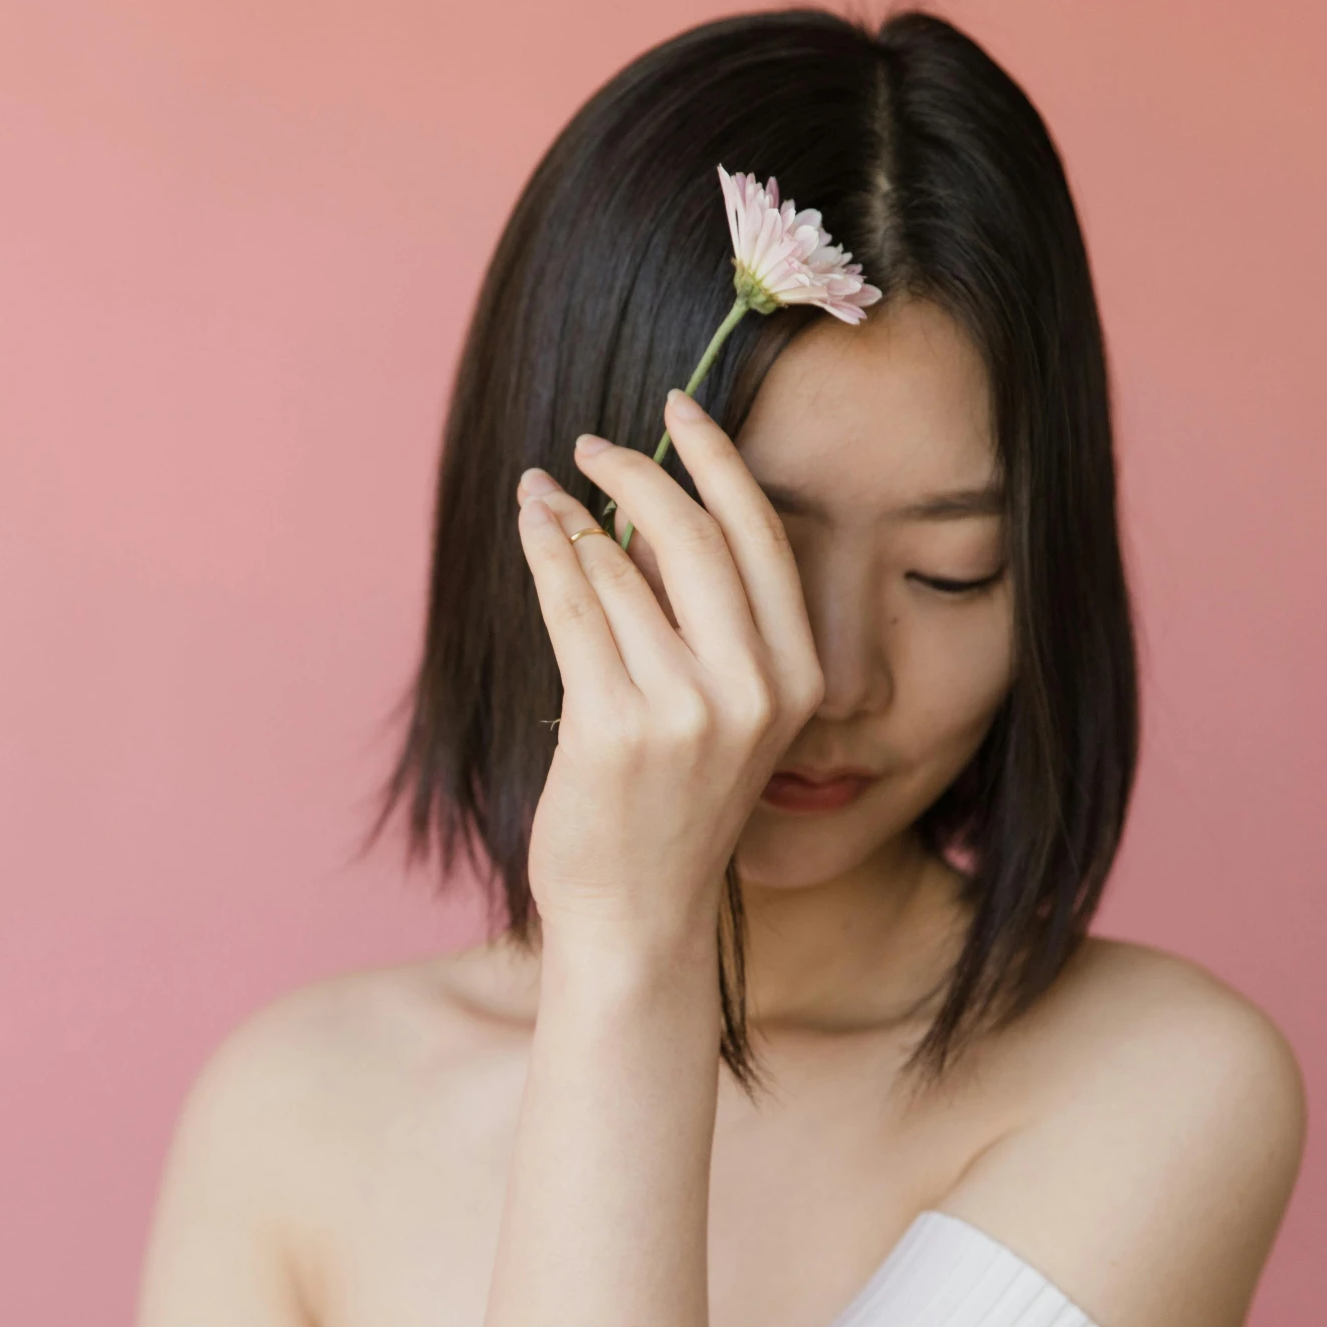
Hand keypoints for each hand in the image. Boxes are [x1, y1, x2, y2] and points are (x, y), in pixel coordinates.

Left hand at [513, 386, 826, 963]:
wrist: (636, 917)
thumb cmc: (668, 809)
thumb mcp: (720, 715)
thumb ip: (703, 623)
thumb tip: (643, 511)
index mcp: (795, 679)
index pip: (762, 538)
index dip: (718, 461)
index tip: (681, 409)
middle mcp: (753, 690)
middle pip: (693, 537)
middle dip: (638, 471)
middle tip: (592, 444)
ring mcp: (686, 710)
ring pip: (620, 569)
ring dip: (572, 514)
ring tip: (543, 491)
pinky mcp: (614, 727)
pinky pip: (572, 606)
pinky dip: (546, 551)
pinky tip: (531, 523)